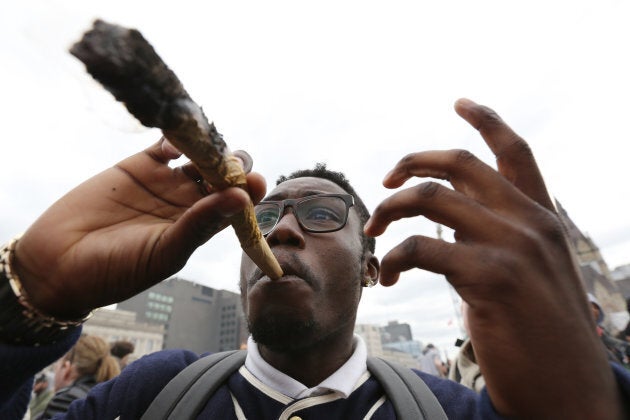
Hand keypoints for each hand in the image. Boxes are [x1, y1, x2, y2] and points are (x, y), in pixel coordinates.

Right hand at [13, 138, 265, 317]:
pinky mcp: (140, 165)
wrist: (60, 262)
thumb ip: (200, 223)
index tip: (256, 180)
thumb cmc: (117, 269)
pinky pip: (166, 145)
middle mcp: (188, 202)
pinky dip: (177, 138)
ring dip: (209, 148)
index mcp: (200, 227)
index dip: (248, 190)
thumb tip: (241, 198)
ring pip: (198, 157)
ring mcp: (165, 181)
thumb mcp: (164, 251)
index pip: (234, 204)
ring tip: (212, 145)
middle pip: (221, 175)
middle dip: (232, 165)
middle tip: (235, 160)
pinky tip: (180, 140)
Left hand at [365, 99, 623, 417]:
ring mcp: (514, 246)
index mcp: (542, 218)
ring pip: (430, 196)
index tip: (459, 102)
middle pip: (459, 163)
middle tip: (384, 180)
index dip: (487, 120)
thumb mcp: (530, 273)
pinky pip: (421, 248)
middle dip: (412, 161)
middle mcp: (531, 222)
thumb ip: (495, 239)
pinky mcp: (492, 278)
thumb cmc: (542, 335)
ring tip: (376, 233)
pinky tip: (387, 279)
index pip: (517, 152)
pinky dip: (393, 259)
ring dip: (390, 209)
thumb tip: (447, 221)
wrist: (571, 392)